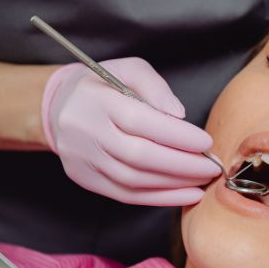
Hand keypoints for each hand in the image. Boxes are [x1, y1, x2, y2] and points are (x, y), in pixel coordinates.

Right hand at [42, 57, 220, 204]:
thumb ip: (154, 87)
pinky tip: (185, 195)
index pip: (139, 121)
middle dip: (181, 164)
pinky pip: (125, 195)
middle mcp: (86, 132)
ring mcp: (83, 159)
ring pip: (133, 180)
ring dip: (174, 184)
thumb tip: (178, 115)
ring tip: (202, 180)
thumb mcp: (127, 69)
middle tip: (211, 167)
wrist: (57, 107)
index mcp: (97, 100)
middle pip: (137, 156)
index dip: (176, 135)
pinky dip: (159, 198)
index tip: (205, 141)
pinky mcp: (85, 179)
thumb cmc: (102, 85)